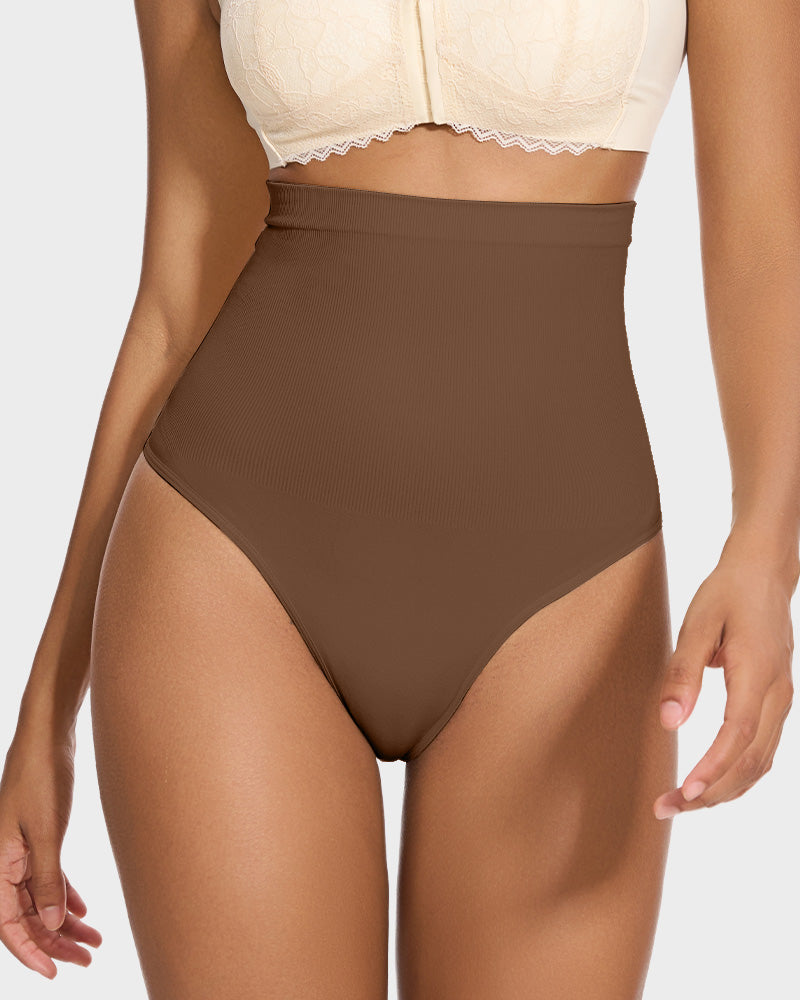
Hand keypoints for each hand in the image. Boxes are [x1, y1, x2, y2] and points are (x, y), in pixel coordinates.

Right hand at [0, 725, 101, 977]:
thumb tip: (53, 923)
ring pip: (40, 898)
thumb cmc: (42, 777)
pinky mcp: (38, 837)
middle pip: (27, 916)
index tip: (55, 973)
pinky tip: (84, 910)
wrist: (49, 736)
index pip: (9, 924)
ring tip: (94, 941)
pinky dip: (65, 894)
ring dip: (65, 921)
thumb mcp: (47, 831)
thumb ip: (48, 878)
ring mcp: (21, 851)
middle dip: (56, 942)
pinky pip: (48, 877)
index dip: (31, 952)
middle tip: (88, 959)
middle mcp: (4, 862)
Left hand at [653, 543, 794, 818]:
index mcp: (758, 674)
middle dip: (712, 792)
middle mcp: (778, 693)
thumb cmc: (727, 593)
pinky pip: (764, 748)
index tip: (685, 793)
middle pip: (752, 760)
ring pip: (761, 761)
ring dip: (725, 788)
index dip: (713, 769)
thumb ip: (683, 674)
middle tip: (667, 808)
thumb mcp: (697, 625)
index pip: (738, 735)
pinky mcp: (777, 699)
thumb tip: (669, 721)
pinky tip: (712, 783)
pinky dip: (739, 773)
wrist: (763, 572)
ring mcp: (783, 698)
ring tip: (682, 803)